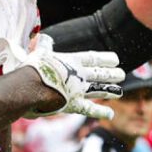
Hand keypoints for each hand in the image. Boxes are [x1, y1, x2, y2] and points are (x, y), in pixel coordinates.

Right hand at [0, 35, 124, 119]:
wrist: (29, 87)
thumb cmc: (32, 68)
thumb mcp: (39, 52)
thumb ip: (44, 45)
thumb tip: (43, 37)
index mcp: (72, 60)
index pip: (92, 58)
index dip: (105, 59)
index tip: (115, 59)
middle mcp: (79, 74)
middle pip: (100, 73)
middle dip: (111, 74)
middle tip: (122, 74)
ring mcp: (78, 90)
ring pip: (99, 89)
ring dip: (110, 90)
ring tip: (120, 91)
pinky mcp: (74, 105)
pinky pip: (90, 109)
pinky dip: (100, 112)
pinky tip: (111, 115)